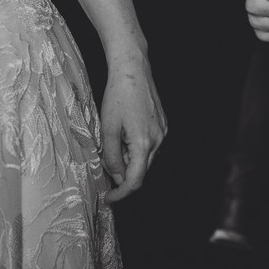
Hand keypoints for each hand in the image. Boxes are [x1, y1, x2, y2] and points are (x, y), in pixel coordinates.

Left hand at [100, 53, 166, 201]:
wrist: (133, 69)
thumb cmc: (118, 95)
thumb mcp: (108, 129)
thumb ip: (112, 157)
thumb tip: (117, 177)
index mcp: (144, 143)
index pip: (135, 181)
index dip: (121, 193)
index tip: (108, 198)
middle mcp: (158, 139)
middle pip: (141, 170)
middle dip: (123, 174)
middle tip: (105, 165)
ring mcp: (163, 131)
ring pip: (146, 158)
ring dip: (130, 159)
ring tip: (115, 141)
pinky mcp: (163, 124)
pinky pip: (150, 145)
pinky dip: (137, 148)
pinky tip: (125, 133)